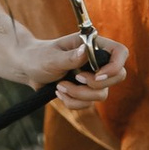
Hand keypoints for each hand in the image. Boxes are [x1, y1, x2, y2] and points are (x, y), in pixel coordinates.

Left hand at [2, 26, 131, 127]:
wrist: (28, 69)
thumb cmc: (39, 57)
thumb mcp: (52, 57)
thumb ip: (70, 57)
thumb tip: (85, 52)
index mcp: (92, 45)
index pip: (120, 53)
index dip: (115, 66)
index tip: (97, 76)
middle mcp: (97, 61)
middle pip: (118, 76)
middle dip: (95, 85)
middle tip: (77, 79)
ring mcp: (93, 77)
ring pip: (102, 94)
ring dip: (79, 95)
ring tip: (59, 87)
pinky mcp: (86, 92)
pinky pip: (88, 104)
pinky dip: (72, 102)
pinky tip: (59, 92)